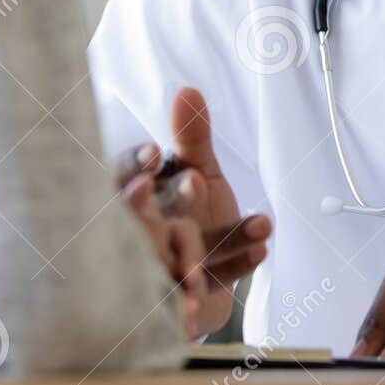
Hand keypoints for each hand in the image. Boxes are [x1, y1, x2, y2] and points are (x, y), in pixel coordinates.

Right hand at [118, 87, 271, 336]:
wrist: (205, 274)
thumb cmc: (193, 212)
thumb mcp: (196, 170)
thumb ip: (192, 137)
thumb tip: (188, 90)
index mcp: (135, 199)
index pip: (122, 180)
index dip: (134, 168)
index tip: (152, 154)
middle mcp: (141, 236)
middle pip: (146, 223)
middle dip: (171, 203)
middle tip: (194, 183)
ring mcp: (162, 270)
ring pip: (175, 259)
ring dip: (201, 248)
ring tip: (245, 225)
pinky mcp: (191, 295)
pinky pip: (213, 280)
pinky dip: (235, 264)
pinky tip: (262, 247)